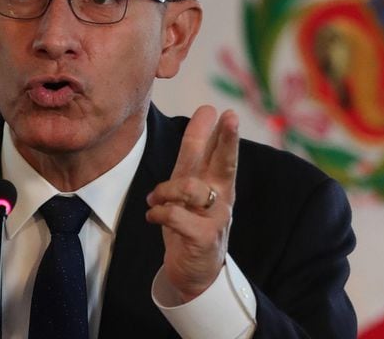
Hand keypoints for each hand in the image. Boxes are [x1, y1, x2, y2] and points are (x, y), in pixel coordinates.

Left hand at [145, 105, 238, 301]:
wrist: (195, 272)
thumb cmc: (191, 223)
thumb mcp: (189, 186)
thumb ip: (195, 154)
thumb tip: (205, 114)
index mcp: (218, 182)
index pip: (220, 152)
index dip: (221, 132)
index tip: (223, 111)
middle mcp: (221, 197)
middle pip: (226, 163)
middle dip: (228, 139)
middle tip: (231, 117)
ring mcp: (216, 218)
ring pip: (190, 188)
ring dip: (164, 189)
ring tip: (153, 198)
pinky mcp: (204, 237)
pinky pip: (175, 215)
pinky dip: (158, 212)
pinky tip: (152, 216)